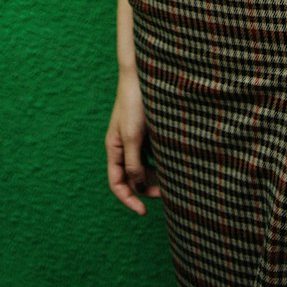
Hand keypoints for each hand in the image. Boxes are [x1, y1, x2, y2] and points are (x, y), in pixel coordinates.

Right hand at [105, 70, 160, 213]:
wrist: (142, 75)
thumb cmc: (134, 103)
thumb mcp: (133, 136)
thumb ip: (133, 162)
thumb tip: (137, 185)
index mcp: (114, 148)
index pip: (117, 183)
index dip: (129, 200)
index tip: (144, 211)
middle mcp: (122, 145)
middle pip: (131, 177)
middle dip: (146, 187)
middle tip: (166, 193)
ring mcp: (134, 138)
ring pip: (143, 166)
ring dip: (155, 175)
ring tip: (173, 178)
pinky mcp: (146, 130)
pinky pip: (151, 153)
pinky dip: (160, 160)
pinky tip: (173, 160)